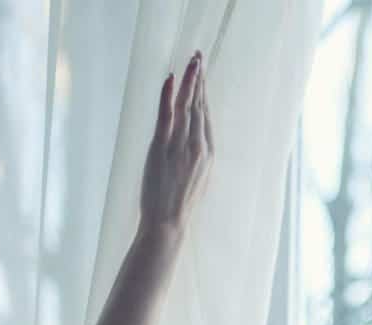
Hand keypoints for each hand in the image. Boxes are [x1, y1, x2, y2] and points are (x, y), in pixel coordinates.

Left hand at [139, 50, 213, 237]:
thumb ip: (196, 157)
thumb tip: (193, 143)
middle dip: (200, 79)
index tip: (202, 75)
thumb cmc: (179, 204)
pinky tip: (170, 78)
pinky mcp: (162, 147)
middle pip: (199, 105)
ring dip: (190, 80)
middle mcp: (198, 145)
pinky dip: (168, 95)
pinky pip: (167, 115)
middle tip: (199, 56)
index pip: (205, 115)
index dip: (204, 93)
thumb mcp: (196, 178)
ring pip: (187, 105)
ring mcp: (181, 145)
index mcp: (208, 153)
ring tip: (192, 60)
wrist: (169, 221)